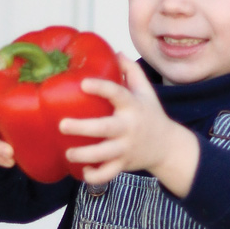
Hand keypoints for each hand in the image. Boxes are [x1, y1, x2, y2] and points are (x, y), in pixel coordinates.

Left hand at [59, 54, 199, 196]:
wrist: (167, 146)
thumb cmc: (150, 115)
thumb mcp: (146, 92)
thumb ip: (131, 71)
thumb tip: (115, 52)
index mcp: (133, 106)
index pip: (117, 94)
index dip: (101, 88)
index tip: (83, 84)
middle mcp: (129, 128)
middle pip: (104, 129)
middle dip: (82, 128)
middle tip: (62, 125)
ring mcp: (126, 148)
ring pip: (103, 155)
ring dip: (83, 155)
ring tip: (68, 153)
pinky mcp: (124, 164)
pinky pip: (108, 174)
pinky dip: (95, 177)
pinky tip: (82, 172)